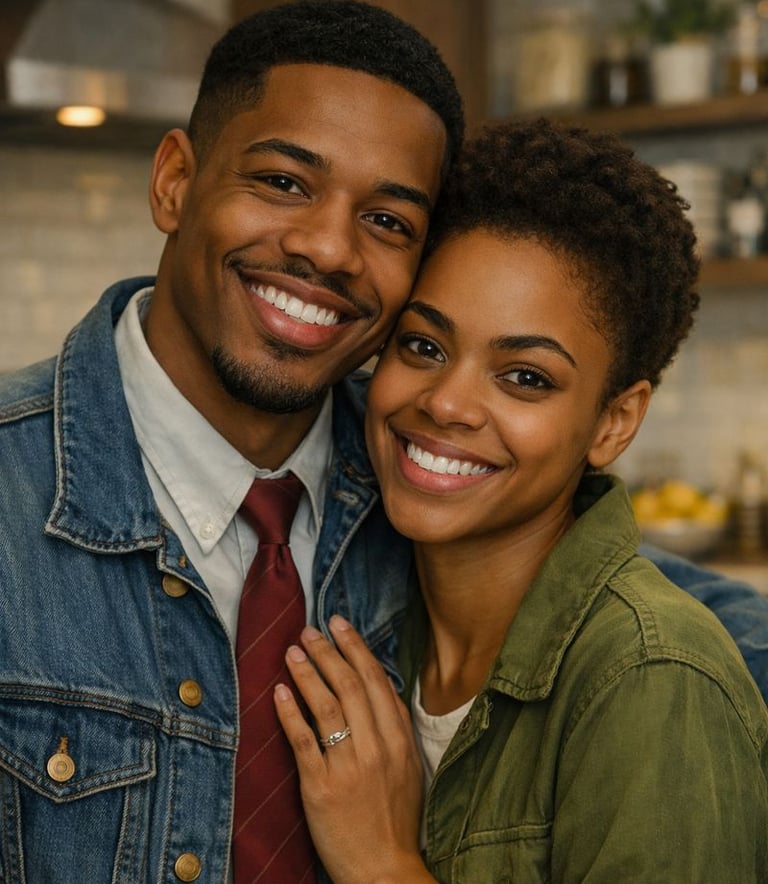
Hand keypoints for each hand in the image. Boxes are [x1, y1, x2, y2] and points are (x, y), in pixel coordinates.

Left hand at [274, 615, 435, 883]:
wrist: (383, 869)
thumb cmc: (396, 818)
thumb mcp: (409, 768)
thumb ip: (394, 729)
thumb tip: (378, 687)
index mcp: (400, 741)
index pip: (376, 682)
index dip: (357, 649)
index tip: (340, 625)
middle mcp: (377, 748)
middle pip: (350, 686)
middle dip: (329, 653)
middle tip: (311, 630)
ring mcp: (348, 767)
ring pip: (326, 706)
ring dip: (308, 673)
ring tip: (292, 651)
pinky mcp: (320, 787)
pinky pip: (302, 740)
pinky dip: (290, 712)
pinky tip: (279, 691)